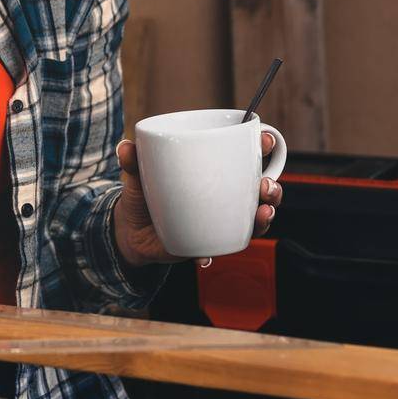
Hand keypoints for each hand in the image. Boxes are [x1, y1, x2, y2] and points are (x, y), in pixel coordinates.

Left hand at [112, 132, 283, 269]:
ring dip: (263, 218)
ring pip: (253, 219)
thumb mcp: (137, 174)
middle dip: (272, 188)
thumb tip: (125, 147)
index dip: (264, 146)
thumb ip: (132, 161)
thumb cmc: (144, 192)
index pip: (246, 155)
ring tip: (261, 214)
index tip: (266, 140)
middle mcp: (225, 193)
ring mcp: (221, 219)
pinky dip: (216, 253)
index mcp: (214, 169)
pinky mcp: (209, 242)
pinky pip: (221, 248)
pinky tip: (205, 257)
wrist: (131, 230)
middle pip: (261, 189)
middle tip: (264, 186)